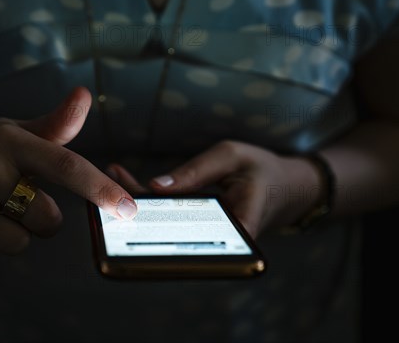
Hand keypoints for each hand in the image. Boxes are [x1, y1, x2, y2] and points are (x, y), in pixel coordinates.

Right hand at [0, 86, 136, 257]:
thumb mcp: (15, 133)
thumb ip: (55, 126)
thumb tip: (85, 95)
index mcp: (9, 140)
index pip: (65, 166)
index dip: (101, 189)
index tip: (130, 209)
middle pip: (46, 218)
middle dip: (46, 220)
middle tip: (24, 202)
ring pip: (15, 242)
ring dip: (15, 235)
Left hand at [107, 140, 321, 237]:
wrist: (287, 186)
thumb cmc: (263, 169)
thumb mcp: (232, 156)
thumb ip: (196, 171)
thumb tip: (156, 186)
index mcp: (237, 228)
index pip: (194, 239)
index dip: (160, 236)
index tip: (131, 221)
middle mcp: (221, 242)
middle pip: (172, 234)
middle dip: (139, 213)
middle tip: (111, 189)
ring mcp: (209, 239)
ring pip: (168, 227)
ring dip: (140, 204)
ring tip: (114, 177)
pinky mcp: (200, 230)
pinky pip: (171, 220)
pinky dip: (151, 201)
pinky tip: (128, 180)